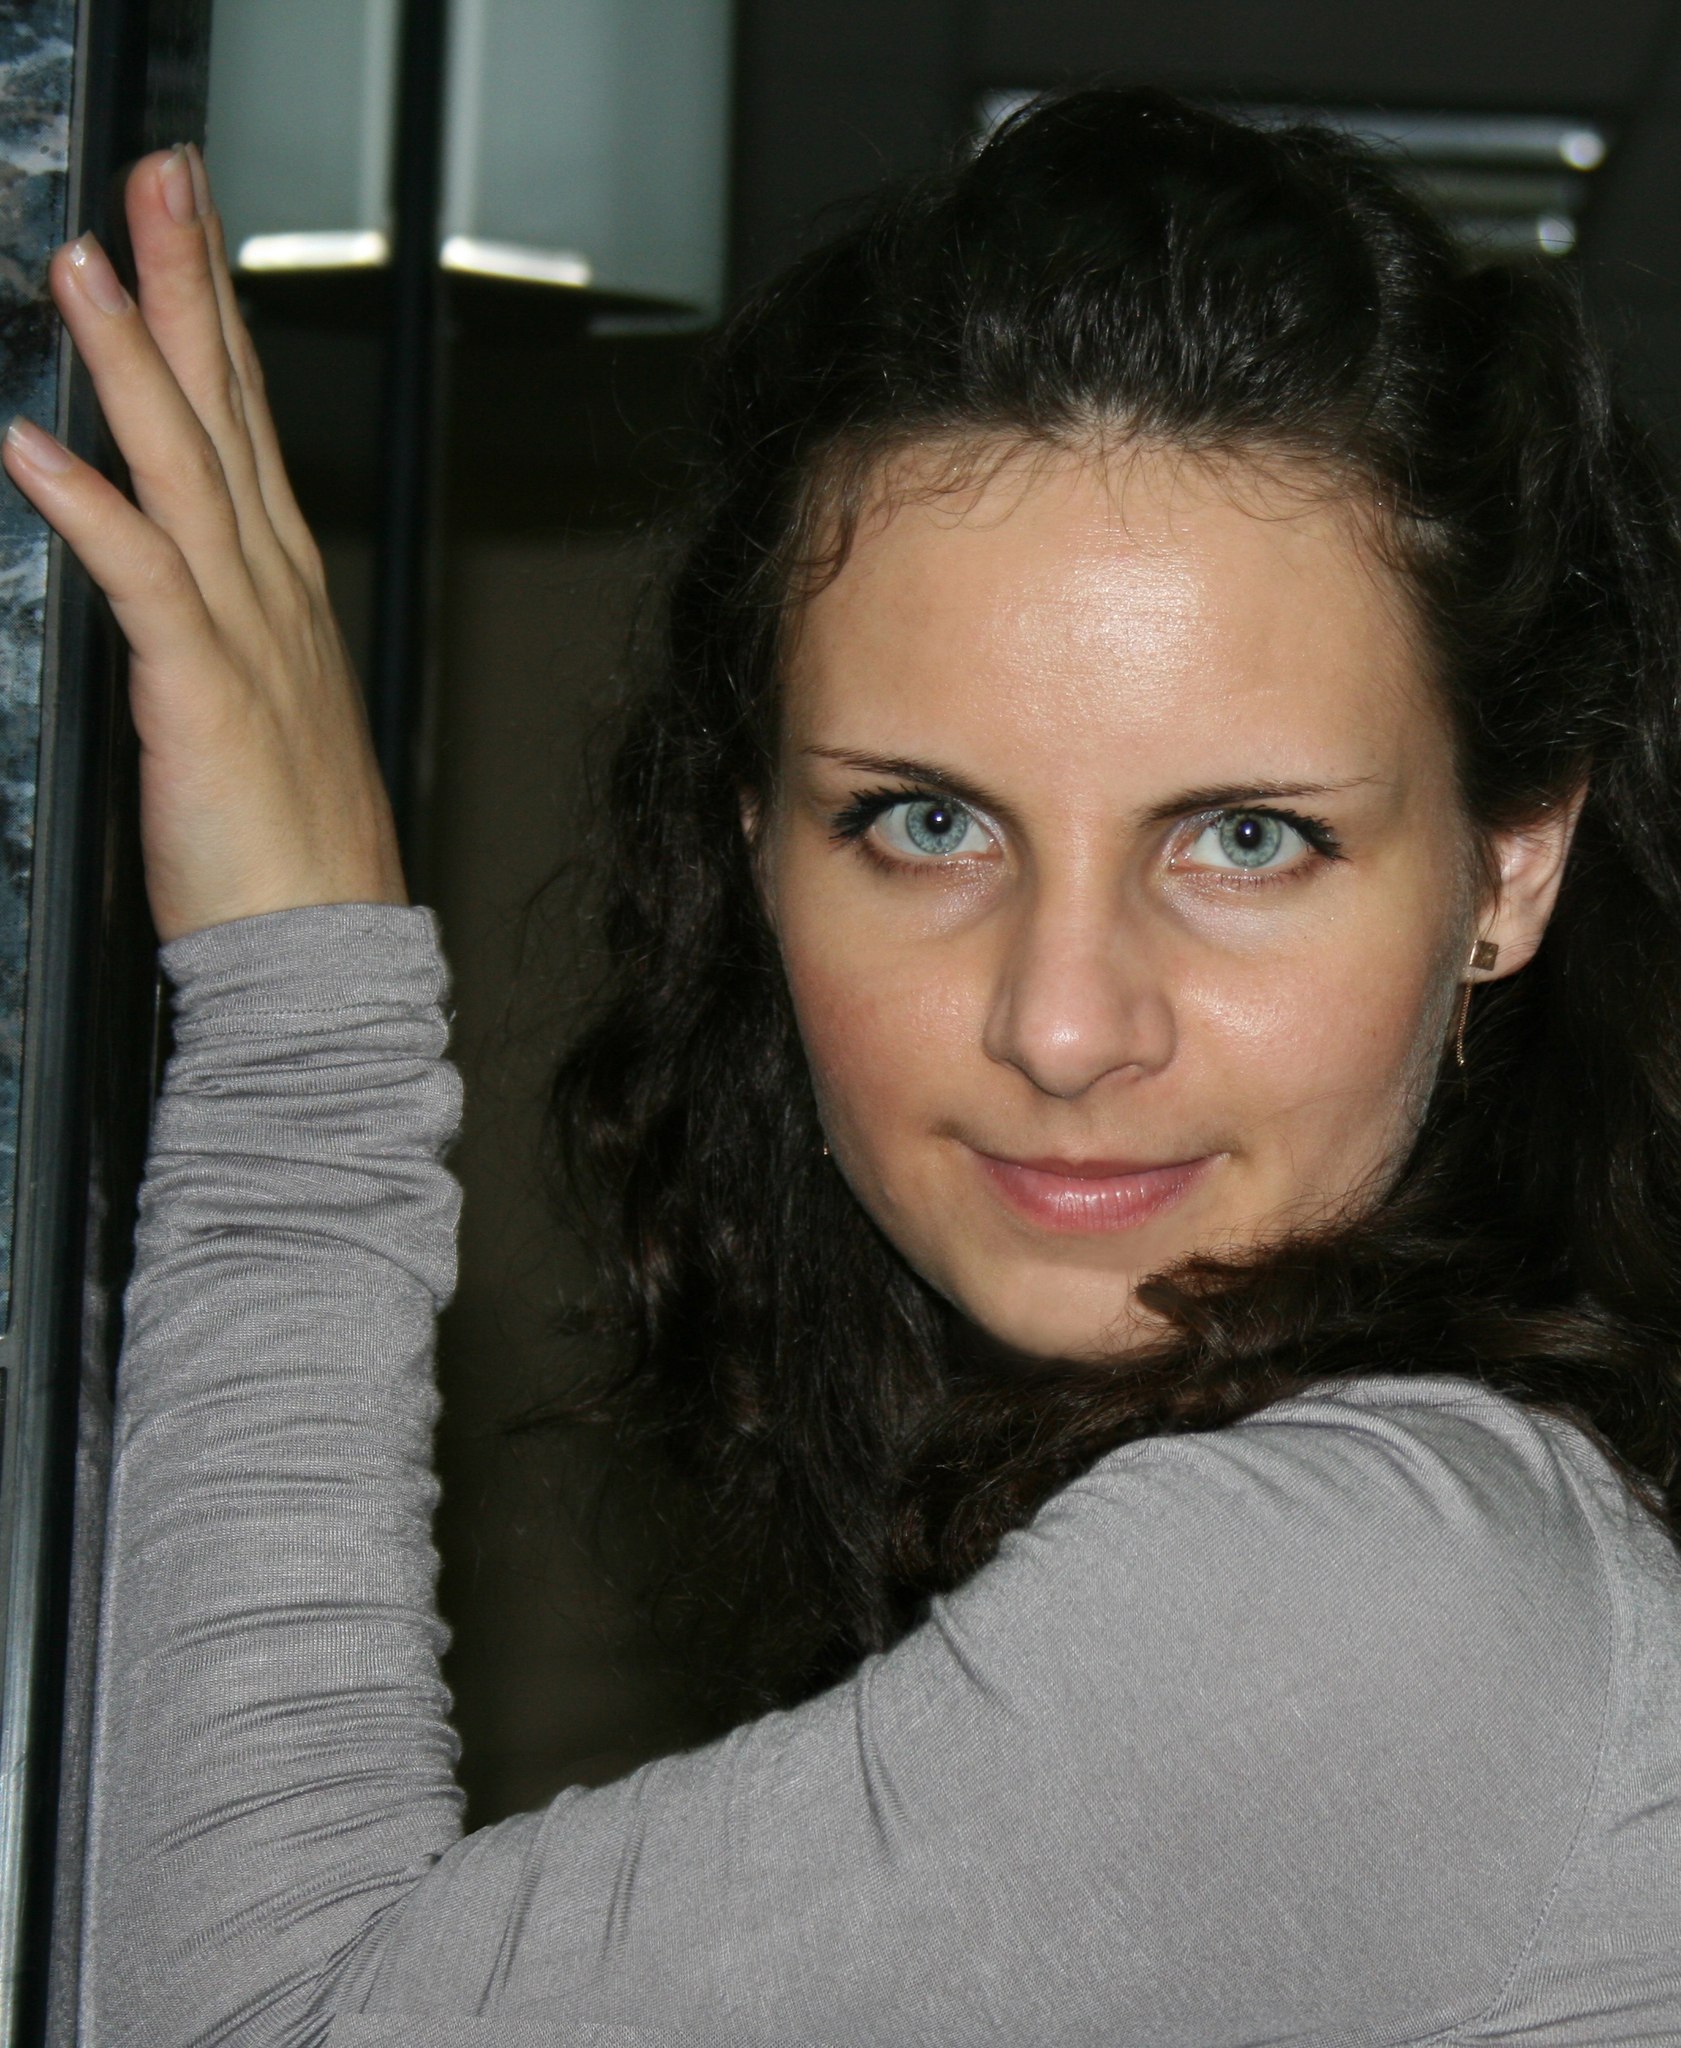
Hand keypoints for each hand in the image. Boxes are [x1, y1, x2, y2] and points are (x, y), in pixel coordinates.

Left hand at [1, 144, 405, 942]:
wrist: (329, 953)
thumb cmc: (293, 852)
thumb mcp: (262, 714)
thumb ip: (218, 630)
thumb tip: (171, 583)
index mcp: (286, 596)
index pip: (246, 432)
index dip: (215, 321)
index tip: (185, 231)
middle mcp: (274, 596)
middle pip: (227, 416)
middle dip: (188, 287)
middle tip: (161, 179)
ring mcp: (248, 640)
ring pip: (188, 473)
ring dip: (134, 361)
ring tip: (83, 262)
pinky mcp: (206, 696)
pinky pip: (141, 583)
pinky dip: (89, 507)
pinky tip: (36, 443)